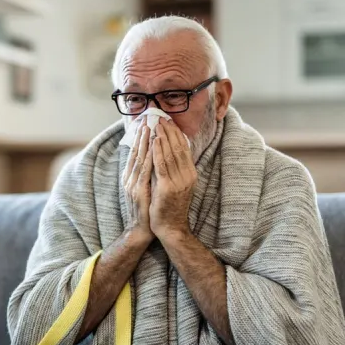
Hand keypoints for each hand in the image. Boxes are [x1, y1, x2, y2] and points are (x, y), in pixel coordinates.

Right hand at [122, 123, 153, 244]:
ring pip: (139, 159)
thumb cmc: (146, 209)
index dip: (140, 139)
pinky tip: (153, 149)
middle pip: (136, 153)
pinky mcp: (139, 192)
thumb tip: (151, 160)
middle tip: (147, 120)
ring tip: (149, 128)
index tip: (146, 124)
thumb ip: (145, 175)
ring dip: (145, 143)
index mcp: (131, 177)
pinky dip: (149, 158)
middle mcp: (130, 179)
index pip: (136, 154)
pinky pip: (145, 172)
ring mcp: (133, 185)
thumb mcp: (144, 188)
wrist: (142, 230)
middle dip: (142, 136)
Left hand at [150, 119, 196, 241]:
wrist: (170, 228)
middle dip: (170, 131)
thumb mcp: (176, 184)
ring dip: (163, 137)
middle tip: (161, 117)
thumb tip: (166, 150)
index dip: (176, 133)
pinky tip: (154, 141)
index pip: (184, 148)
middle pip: (179, 148)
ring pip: (170, 154)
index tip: (169, 121)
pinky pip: (162, 166)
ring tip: (157, 124)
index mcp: (190, 174)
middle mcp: (187, 176)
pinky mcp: (168, 187)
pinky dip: (158, 151)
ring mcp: (179, 182)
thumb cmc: (170, 206)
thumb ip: (173, 169)